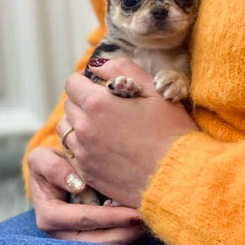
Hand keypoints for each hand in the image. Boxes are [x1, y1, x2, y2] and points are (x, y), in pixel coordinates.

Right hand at [26, 146, 147, 243]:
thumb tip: (78, 186)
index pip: (83, 219)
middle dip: (124, 233)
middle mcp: (62, 235)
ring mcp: (77, 240)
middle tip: (148, 220)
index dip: (109, 218)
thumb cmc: (49, 165)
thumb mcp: (42, 159)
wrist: (56, 174)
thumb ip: (53, 168)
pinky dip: (127, 231)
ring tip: (147, 219)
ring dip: (128, 234)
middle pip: (98, 243)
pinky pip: (112, 239)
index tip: (134, 214)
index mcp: (49, 218)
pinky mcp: (92, 239)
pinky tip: (141, 218)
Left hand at [60, 58, 198, 207]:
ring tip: (102, 128)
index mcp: (97, 103)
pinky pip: (71, 153)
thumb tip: (97, 66)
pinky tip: (102, 148)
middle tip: (106, 109)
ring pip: (66, 130)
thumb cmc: (171, 132)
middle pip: (69, 106)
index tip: (98, 88)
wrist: (178, 177)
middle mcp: (84, 127)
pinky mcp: (86, 173)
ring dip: (78, 124)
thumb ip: (123, 69)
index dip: (85, 82)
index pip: (72, 83)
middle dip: (83, 102)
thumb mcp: (154, 90)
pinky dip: (80, 147)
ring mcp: (82, 153)